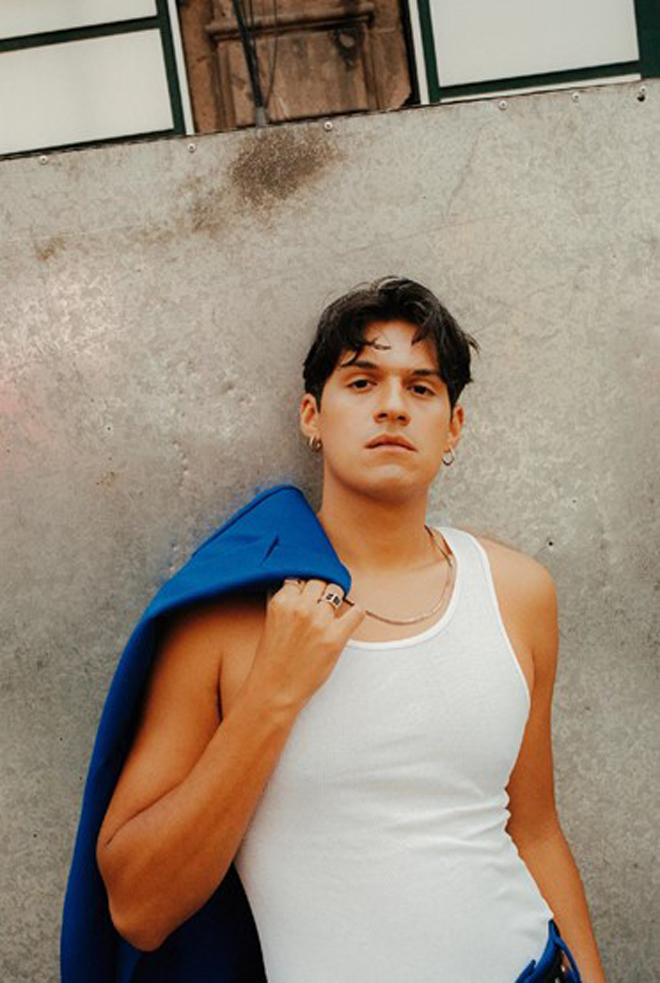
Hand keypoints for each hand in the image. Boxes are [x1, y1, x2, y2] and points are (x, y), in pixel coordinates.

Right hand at [248, 578, 364, 710]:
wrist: (275, 690)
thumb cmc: (272, 660)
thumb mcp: (273, 622)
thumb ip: (288, 603)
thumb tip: (305, 590)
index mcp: (282, 601)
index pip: (301, 578)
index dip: (306, 588)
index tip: (310, 594)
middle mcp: (301, 607)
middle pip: (320, 581)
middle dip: (321, 591)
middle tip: (322, 602)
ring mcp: (320, 621)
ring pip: (337, 592)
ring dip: (336, 600)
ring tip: (333, 612)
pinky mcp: (336, 636)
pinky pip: (356, 612)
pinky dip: (356, 613)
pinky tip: (351, 617)